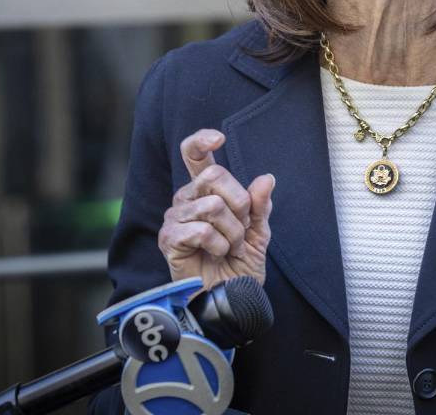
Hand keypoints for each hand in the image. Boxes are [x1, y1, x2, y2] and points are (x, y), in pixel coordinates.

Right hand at [157, 128, 274, 289]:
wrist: (231, 298)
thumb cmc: (239, 264)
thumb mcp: (258, 231)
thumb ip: (260, 205)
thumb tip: (266, 179)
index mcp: (206, 190)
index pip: (194, 154)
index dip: (202, 140)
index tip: (219, 137)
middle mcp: (187, 198)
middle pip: (214, 175)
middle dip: (239, 204)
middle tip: (241, 229)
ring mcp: (175, 217)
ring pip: (212, 205)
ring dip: (232, 231)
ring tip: (229, 247)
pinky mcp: (169, 239)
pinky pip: (201, 229)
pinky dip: (218, 244)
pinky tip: (215, 254)